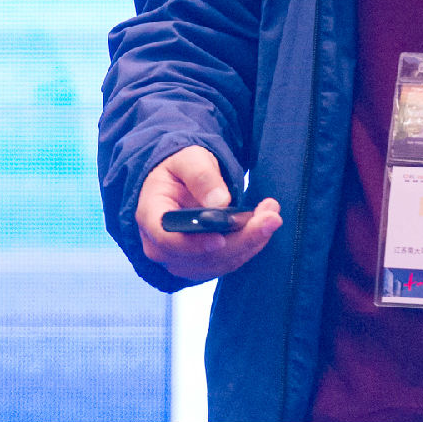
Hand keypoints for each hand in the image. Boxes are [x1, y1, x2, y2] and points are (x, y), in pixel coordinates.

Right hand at [135, 145, 282, 282]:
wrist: (181, 181)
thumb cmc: (180, 169)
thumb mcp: (188, 159)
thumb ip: (201, 176)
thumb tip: (220, 202)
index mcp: (151, 215)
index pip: (167, 239)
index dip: (193, 244)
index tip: (221, 237)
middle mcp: (161, 245)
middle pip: (201, 256)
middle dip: (241, 239)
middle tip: (271, 217)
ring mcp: (180, 259)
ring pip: (219, 262)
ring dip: (250, 242)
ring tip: (271, 214)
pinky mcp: (201, 264)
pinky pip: (227, 262)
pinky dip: (249, 245)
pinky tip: (263, 225)